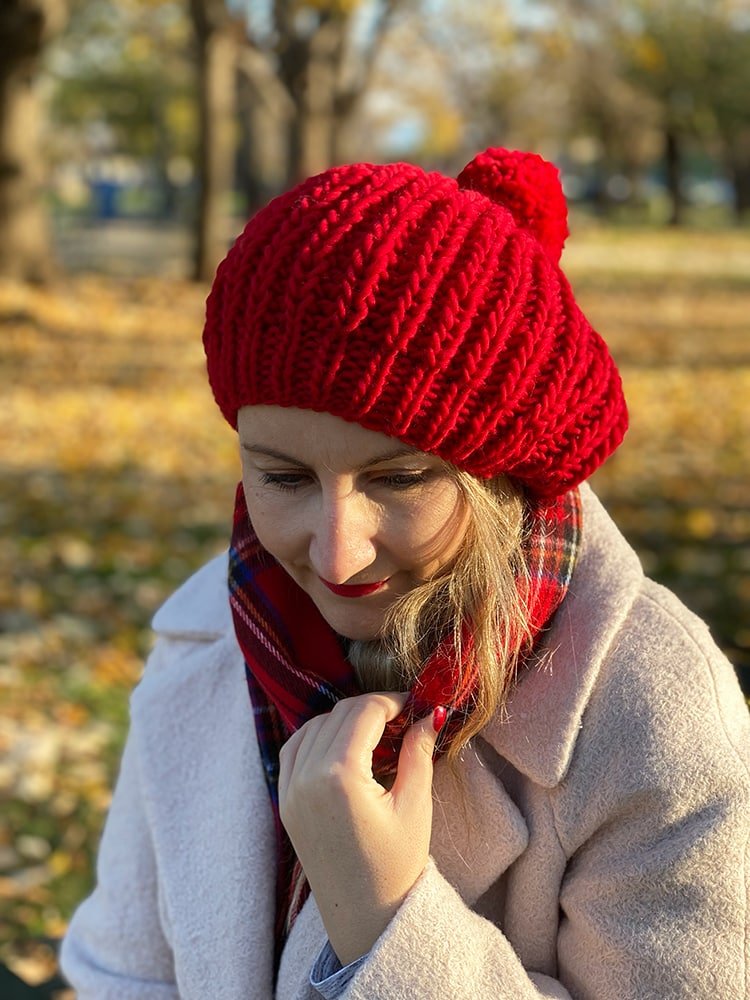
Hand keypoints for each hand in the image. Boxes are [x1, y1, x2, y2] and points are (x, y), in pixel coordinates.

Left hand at [278, 692, 442, 964]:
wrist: (365, 919)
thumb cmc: (397, 866)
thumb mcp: (415, 805)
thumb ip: (418, 751)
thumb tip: (432, 712)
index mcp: (339, 776)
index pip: (364, 712)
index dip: (392, 701)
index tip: (415, 703)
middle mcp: (306, 778)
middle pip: (338, 714)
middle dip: (372, 709)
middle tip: (402, 718)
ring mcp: (289, 790)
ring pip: (313, 726)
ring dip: (343, 720)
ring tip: (376, 734)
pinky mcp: (285, 802)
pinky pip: (294, 749)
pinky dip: (317, 737)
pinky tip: (343, 746)